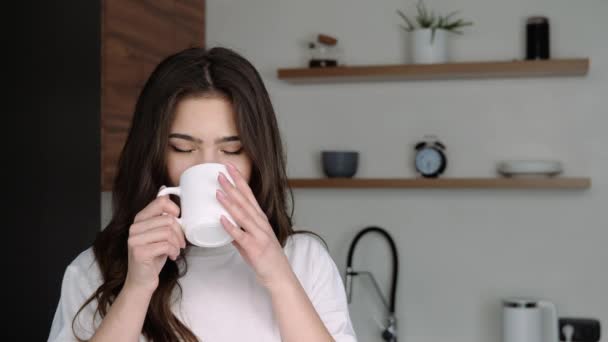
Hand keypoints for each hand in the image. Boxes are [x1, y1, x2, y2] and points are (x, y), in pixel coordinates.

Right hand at [124, 193, 186, 292]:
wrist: (142, 281)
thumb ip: (162, 217)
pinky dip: (173, 251)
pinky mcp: (139, 252)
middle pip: (168, 220)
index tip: (178, 219)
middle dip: (180, 233)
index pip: (160, 202)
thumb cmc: (153, 257)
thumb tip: (166, 193)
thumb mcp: (159, 234)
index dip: (174, 209)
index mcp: (140, 219)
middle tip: (181, 243)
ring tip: (176, 250)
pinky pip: (165, 245)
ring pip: (168, 232)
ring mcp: (134, 240)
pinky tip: (172, 256)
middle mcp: (134, 227)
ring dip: (177, 243)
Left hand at [216, 162, 293, 289]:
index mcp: (260, 218)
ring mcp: (259, 234)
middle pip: (245, 200)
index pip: (249, 194)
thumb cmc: (266, 257)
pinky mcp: (254, 247)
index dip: (239, 180)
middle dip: (233, 185)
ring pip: (243, 215)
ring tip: (218, 191)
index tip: (230, 167)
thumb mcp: (250, 240)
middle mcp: (261, 223)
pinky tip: (221, 219)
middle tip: (220, 173)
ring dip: (230, 202)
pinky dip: (231, 226)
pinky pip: (240, 235)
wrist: (279, 275)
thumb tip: (223, 224)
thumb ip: (237, 232)